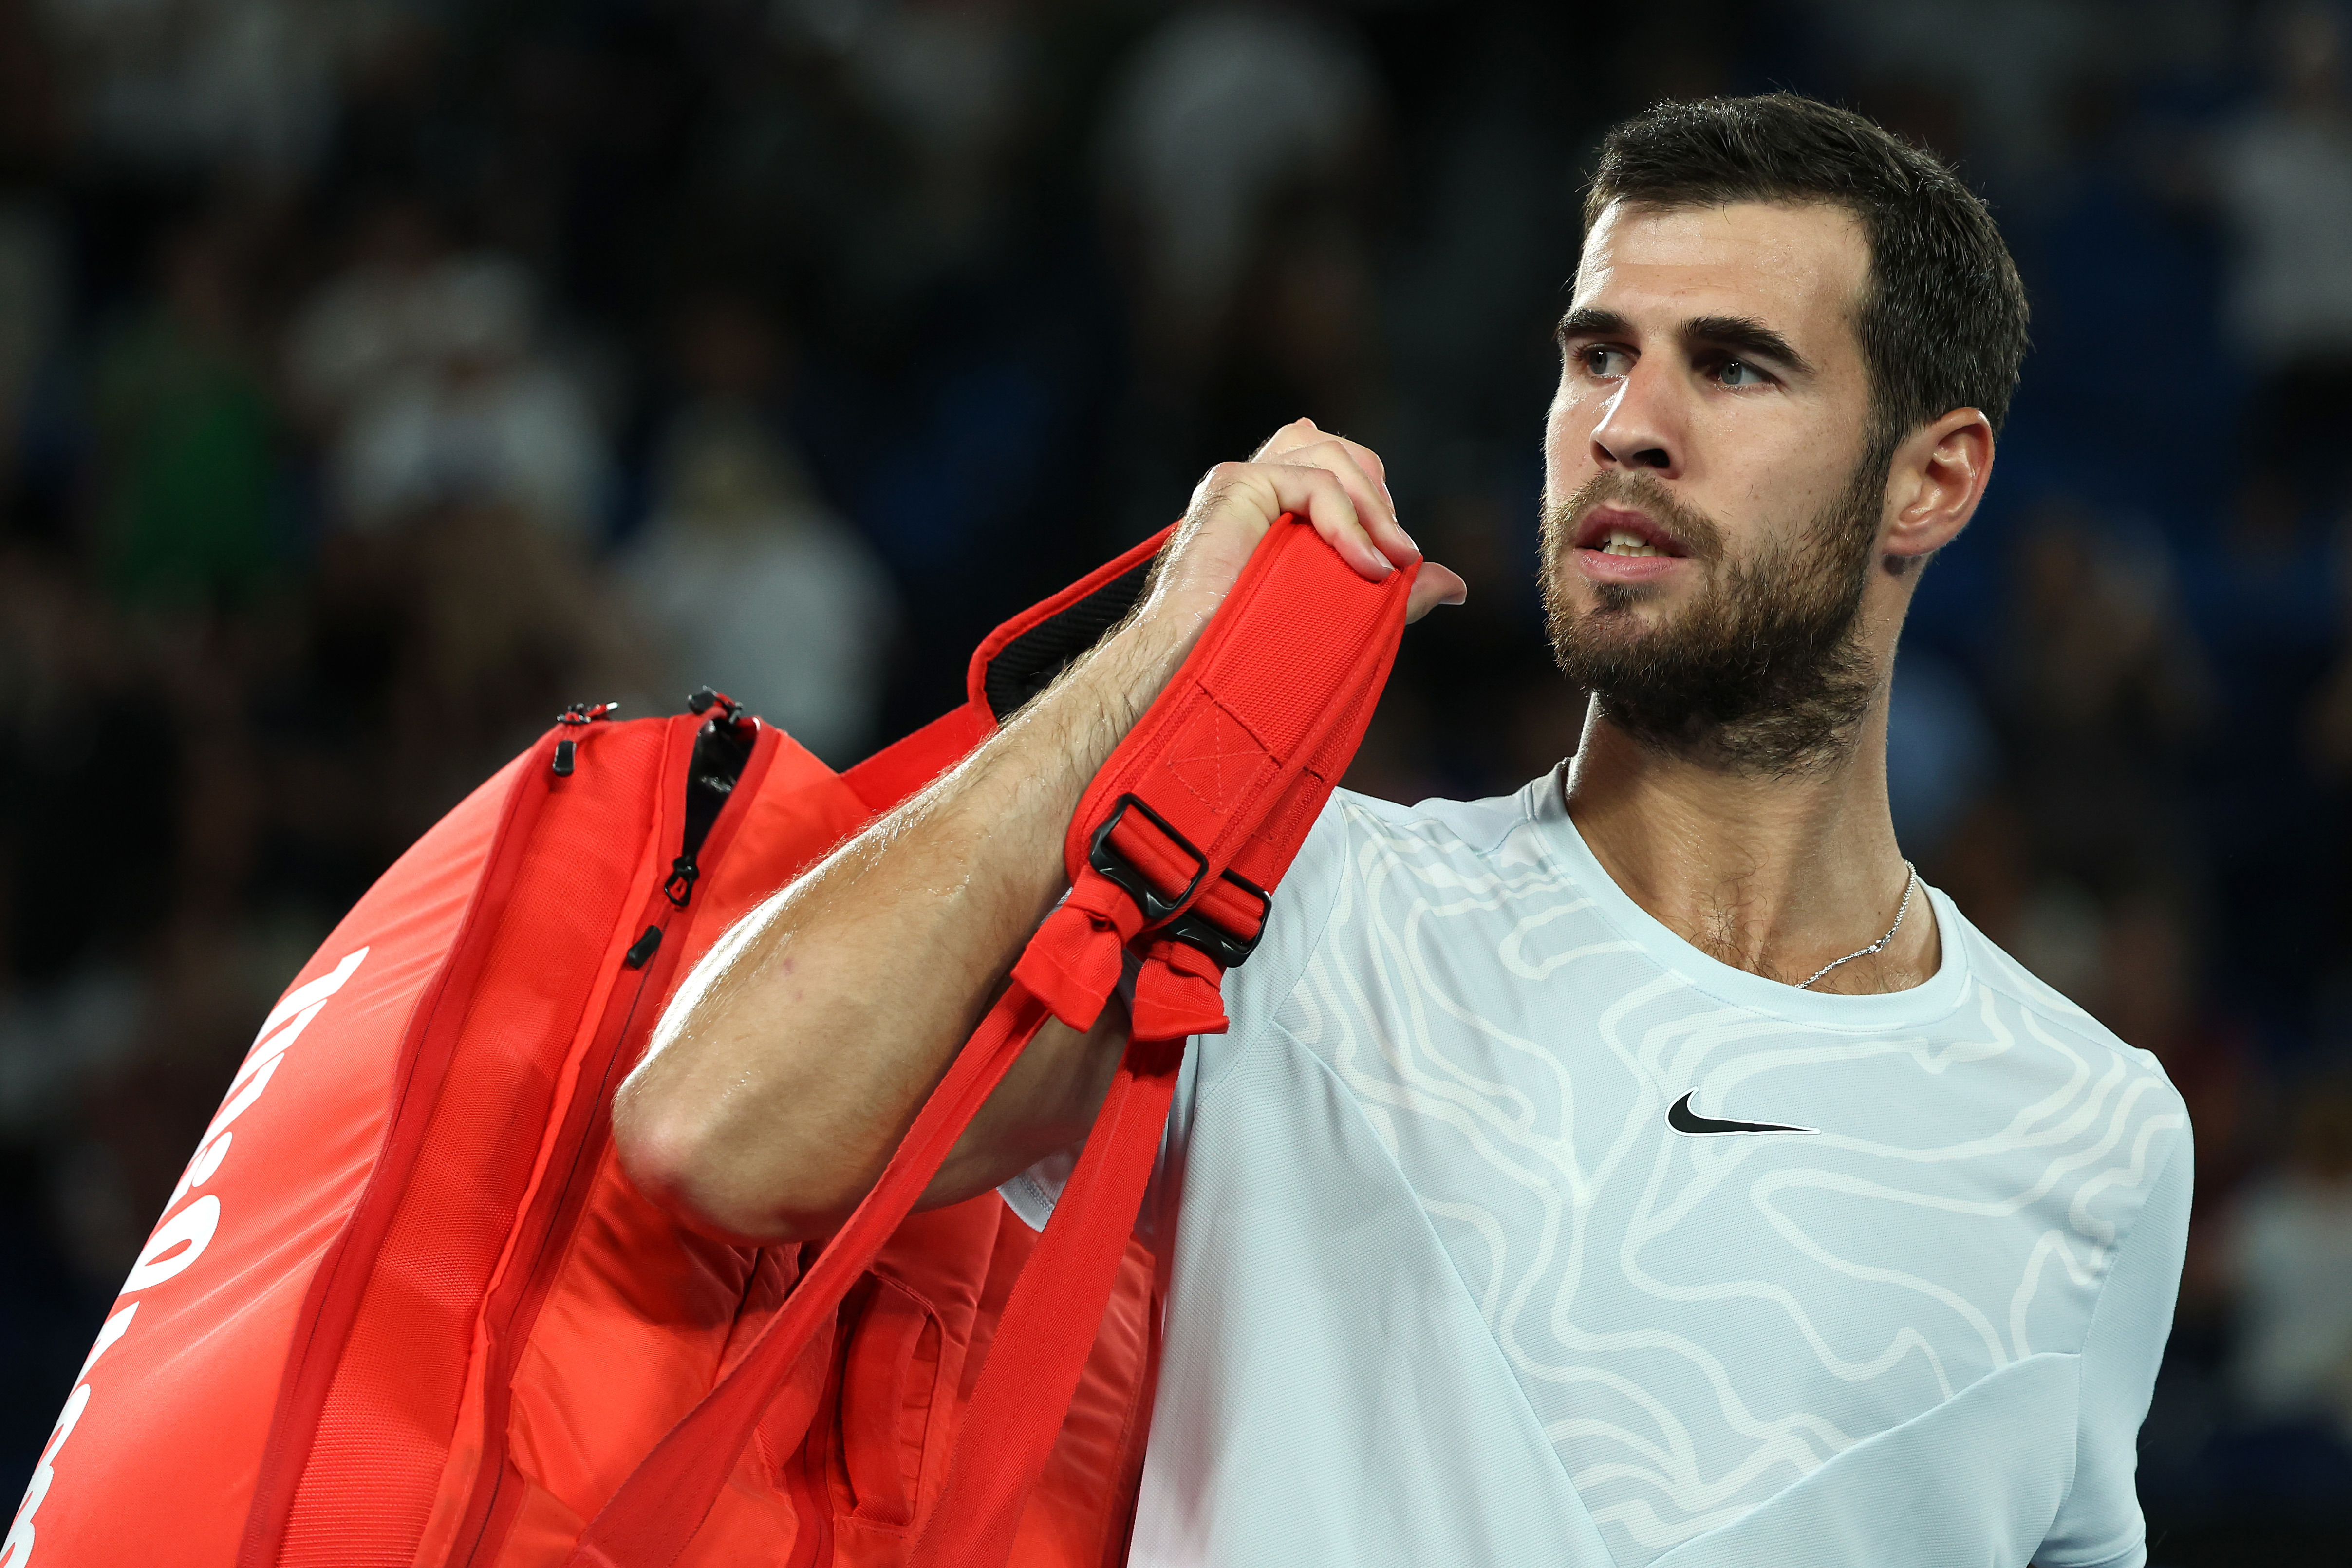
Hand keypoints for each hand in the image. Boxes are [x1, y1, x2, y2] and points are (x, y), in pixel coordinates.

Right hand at [1138, 419, 1467, 642]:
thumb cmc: (1254, 648)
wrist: (1197, 665)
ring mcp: (1245, 480)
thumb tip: (1457, 585)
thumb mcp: (1342, 613)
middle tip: (1399, 557)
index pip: (1339, 468)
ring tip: (1390, 567)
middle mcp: (1260, 486)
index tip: (1398, 560)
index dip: (1376, 502)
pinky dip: (1350, 524)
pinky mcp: (1237, 484)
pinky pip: (1313, 482)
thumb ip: (1394, 592)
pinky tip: (1366, 566)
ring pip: (1332, 458)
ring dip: (1374, 512)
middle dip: (1380, 499)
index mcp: (1277, 509)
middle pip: (1339, 450)